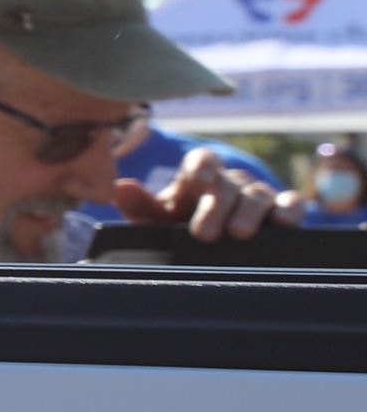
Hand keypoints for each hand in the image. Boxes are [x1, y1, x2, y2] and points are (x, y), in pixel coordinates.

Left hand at [120, 157, 294, 241]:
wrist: (211, 252)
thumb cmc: (179, 231)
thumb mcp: (157, 222)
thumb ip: (140, 206)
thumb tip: (120, 187)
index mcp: (198, 179)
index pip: (203, 159)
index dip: (201, 166)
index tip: (195, 182)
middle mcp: (229, 183)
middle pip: (228, 184)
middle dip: (217, 207)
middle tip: (205, 233)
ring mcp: (257, 195)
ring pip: (259, 194)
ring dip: (250, 212)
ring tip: (239, 234)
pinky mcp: (283, 211)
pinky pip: (291, 204)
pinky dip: (289, 210)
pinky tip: (283, 222)